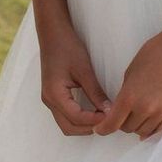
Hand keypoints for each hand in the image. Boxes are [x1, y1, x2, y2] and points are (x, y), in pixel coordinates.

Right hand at [37, 19, 108, 134]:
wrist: (52, 34)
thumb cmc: (67, 47)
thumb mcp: (84, 70)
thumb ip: (96, 93)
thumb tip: (110, 111)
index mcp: (55, 94)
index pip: (76, 118)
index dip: (95, 121)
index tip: (112, 117)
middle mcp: (49, 101)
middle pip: (69, 128)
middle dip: (89, 128)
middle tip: (108, 120)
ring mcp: (49, 99)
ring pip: (66, 124)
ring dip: (84, 125)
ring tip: (102, 117)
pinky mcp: (52, 96)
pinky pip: (65, 116)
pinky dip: (79, 119)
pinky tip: (92, 111)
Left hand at [100, 26, 161, 139]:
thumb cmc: (153, 55)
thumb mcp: (129, 73)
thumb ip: (124, 95)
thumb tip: (120, 109)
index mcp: (129, 97)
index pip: (112, 124)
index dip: (103, 129)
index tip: (99, 129)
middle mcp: (144, 109)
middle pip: (126, 129)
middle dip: (120, 124)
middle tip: (119, 115)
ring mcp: (160, 113)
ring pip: (141, 131)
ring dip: (135, 126)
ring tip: (133, 115)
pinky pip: (157, 130)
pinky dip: (149, 129)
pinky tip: (146, 123)